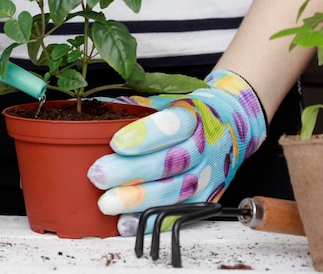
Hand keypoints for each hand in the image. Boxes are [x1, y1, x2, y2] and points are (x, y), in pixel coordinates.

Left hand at [87, 69, 266, 235]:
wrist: (230, 123)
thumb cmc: (185, 112)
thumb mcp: (163, 98)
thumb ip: (131, 105)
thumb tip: (91, 108)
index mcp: (193, 115)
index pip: (173, 125)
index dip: (145, 136)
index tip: (116, 143)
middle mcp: (204, 146)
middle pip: (170, 162)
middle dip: (131, 172)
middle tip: (98, 175)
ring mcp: (207, 175)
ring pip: (175, 192)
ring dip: (138, 200)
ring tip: (107, 203)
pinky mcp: (205, 198)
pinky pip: (179, 214)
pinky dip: (152, 221)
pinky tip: (127, 223)